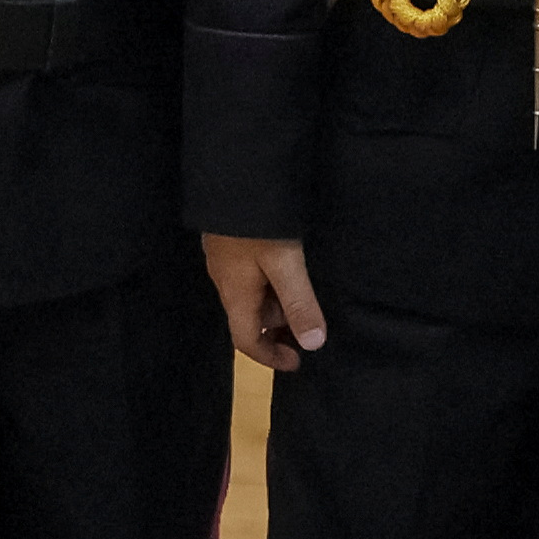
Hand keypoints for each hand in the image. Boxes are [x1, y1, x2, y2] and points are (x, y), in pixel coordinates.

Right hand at [204, 234, 328, 372]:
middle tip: (311, 321)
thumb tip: (314, 345)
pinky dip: (271, 284)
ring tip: (306, 291)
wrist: (232, 177)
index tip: (298, 362)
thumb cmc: (258, 225)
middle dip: (278, 327)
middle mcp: (225, 282)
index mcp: (235, 294)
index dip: (270, 357)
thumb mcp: (285, 264)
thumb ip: (300, 303)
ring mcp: (225, 262)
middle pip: (249, 319)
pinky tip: (288, 268)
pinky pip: (250, 277)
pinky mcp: (230, 244)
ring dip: (277, 303)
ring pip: (251, 296)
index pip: (245, 341)